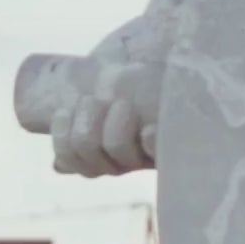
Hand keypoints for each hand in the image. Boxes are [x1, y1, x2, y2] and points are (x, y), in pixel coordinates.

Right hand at [47, 17, 169, 176]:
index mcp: (103, 153)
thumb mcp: (109, 100)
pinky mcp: (177, 144)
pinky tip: (149, 130)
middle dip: (83, 128)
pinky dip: (150, 142)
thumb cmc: (143, 86)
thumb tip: (57, 167)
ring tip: (121, 104)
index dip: (61, 140)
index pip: (70, 161)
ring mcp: (150, 154)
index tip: (63, 111)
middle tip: (93, 101)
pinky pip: (158, 154)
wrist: (187, 76)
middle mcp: (125, 160)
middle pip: (89, 157)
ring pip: (117, 152)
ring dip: (112, 128)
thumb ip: (87, 122)